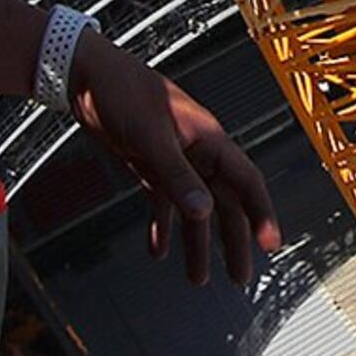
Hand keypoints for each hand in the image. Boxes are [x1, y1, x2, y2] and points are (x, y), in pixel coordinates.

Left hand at [67, 33, 279, 287]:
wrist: (85, 76)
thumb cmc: (122, 92)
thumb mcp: (151, 137)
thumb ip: (177, 176)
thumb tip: (202, 212)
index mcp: (209, 141)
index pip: (246, 182)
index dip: (261, 213)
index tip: (270, 244)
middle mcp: (198, 153)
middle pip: (224, 204)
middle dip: (233, 242)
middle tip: (239, 278)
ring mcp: (174, 161)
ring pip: (195, 210)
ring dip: (197, 244)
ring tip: (198, 278)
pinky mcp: (149, 166)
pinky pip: (164, 203)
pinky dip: (163, 227)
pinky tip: (159, 251)